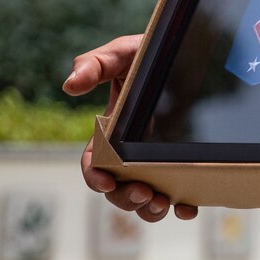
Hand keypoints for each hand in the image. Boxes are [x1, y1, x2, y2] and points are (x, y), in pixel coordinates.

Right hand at [63, 34, 197, 222]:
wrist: (185, 50)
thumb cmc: (144, 52)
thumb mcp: (120, 53)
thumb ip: (94, 64)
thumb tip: (71, 85)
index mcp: (109, 133)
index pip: (94, 164)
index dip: (95, 177)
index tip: (107, 181)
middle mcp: (129, 152)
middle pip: (118, 190)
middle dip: (126, 198)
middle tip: (144, 193)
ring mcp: (154, 158)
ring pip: (144, 198)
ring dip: (149, 209)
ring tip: (162, 203)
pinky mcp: (180, 161)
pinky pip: (178, 192)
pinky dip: (181, 206)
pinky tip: (188, 207)